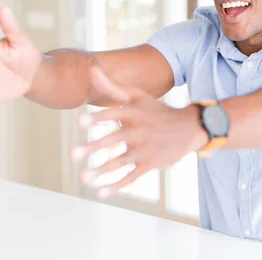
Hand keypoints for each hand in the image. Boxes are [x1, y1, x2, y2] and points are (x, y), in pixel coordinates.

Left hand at [71, 67, 207, 198]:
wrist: (188, 128)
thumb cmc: (156, 111)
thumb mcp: (138, 96)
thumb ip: (112, 87)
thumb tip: (91, 70)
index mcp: (134, 113)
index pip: (114, 113)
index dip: (97, 118)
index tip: (79, 123)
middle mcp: (139, 131)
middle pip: (115, 139)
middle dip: (94, 147)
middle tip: (73, 154)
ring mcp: (145, 149)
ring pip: (121, 161)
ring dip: (102, 169)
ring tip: (83, 177)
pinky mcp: (150, 164)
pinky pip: (132, 176)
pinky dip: (117, 186)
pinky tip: (101, 192)